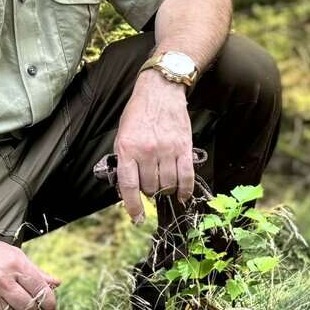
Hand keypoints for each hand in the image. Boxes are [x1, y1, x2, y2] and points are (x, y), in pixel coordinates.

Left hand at [112, 72, 194, 223]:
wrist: (160, 91)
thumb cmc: (139, 113)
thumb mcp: (122, 135)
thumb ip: (124, 161)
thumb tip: (128, 189)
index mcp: (127, 149)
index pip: (129, 186)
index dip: (132, 206)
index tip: (137, 218)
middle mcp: (147, 151)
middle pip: (150, 187)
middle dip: (149, 190)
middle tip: (150, 182)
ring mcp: (167, 150)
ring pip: (167, 184)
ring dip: (165, 189)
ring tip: (163, 181)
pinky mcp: (184, 148)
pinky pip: (186, 177)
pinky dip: (185, 190)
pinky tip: (182, 196)